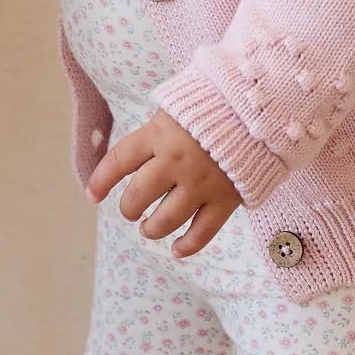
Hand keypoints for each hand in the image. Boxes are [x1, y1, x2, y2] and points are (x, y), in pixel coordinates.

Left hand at [86, 108, 242, 256]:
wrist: (262, 107)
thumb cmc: (214, 104)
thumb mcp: (176, 106)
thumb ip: (155, 131)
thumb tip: (134, 153)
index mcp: (159, 133)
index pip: (118, 161)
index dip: (101, 181)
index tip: (92, 195)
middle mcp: (175, 161)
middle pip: (138, 196)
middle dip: (129, 208)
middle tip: (131, 210)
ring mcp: (201, 182)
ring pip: (165, 219)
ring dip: (152, 229)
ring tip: (149, 229)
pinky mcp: (226, 198)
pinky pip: (202, 232)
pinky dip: (187, 245)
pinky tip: (177, 250)